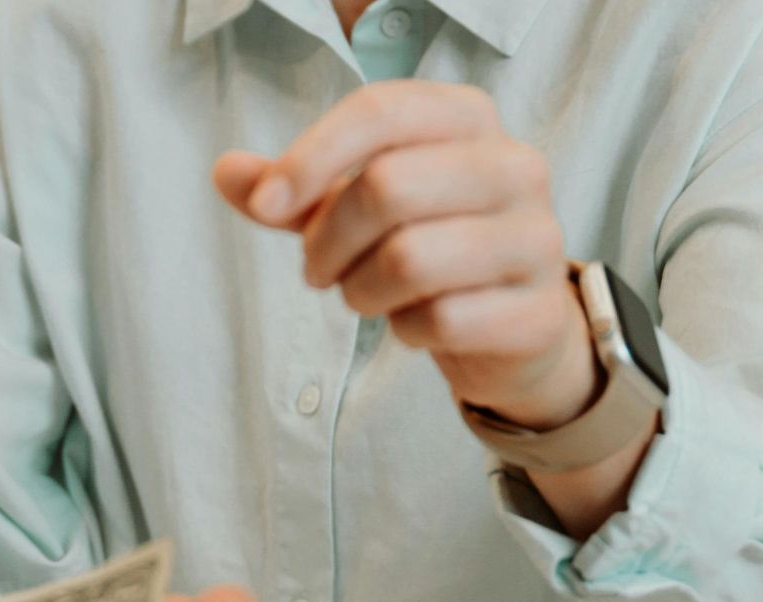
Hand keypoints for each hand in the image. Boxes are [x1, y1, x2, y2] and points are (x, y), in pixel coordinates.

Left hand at [214, 80, 598, 429]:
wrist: (514, 325)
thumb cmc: (426, 246)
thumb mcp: (354, 209)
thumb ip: (294, 191)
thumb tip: (225, 172)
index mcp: (466, 119)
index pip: (381, 110)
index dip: (311, 155)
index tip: (265, 206)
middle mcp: (513, 166)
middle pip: (386, 187)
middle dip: (328, 240)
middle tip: (318, 270)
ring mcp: (536, 237)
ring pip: (410, 258)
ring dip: (360, 290)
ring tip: (364, 295)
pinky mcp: (537, 309)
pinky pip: (442, 320)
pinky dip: (406, 330)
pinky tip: (415, 325)